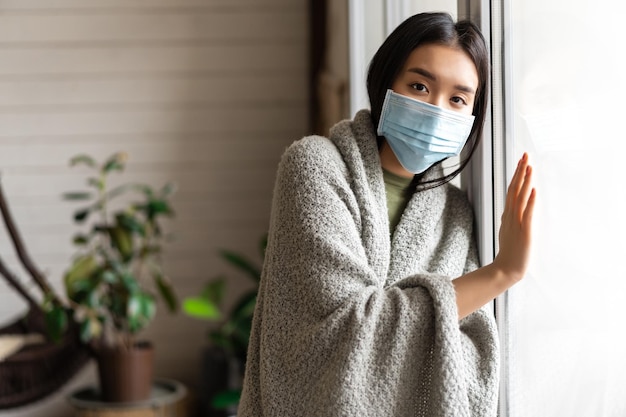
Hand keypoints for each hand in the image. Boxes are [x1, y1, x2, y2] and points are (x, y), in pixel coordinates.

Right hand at [493, 152, 535, 282]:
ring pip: (521, 197)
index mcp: (508, 215)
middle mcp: (511, 215)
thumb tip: (512, 208)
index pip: (512, 190)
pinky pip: (528, 213)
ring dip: (525, 181)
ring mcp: (517, 223)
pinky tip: (534, 190)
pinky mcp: (525, 231)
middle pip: (515, 189)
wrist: (506, 269)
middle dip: (520, 171)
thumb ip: (511, 218)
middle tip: (525, 155)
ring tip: (530, 167)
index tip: (521, 161)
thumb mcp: (508, 230)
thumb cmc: (509, 252)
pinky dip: (531, 201)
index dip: (516, 175)